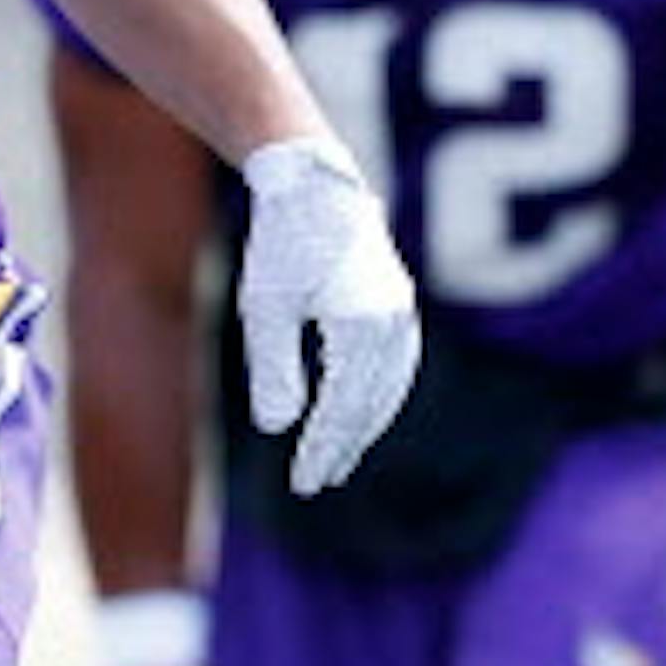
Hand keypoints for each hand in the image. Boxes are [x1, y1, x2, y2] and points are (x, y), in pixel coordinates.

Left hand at [238, 138, 420, 493]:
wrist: (313, 182)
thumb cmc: (280, 244)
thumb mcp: (265, 309)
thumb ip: (273, 369)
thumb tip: (278, 428)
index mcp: (361, 325)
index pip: (343, 407)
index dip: (323, 449)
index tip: (302, 482)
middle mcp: (392, 321)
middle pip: (370, 404)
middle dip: (343, 446)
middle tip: (316, 483)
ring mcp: (401, 312)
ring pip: (389, 388)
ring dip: (364, 427)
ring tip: (337, 459)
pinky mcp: (398, 302)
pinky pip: (395, 366)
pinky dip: (377, 397)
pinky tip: (354, 414)